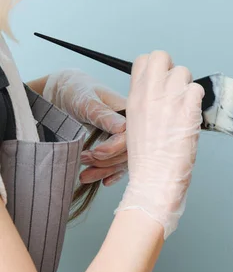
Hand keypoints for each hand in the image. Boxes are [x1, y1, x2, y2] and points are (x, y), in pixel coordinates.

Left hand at [43, 69, 127, 185]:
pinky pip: (118, 165)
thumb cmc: (75, 90)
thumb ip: (103, 115)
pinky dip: (110, 174)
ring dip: (104, 171)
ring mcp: (121, 138)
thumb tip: (123, 129)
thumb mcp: (86, 100)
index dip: (115, 147)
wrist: (63, 92)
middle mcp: (129, 126)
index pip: (130, 136)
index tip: (96, 152)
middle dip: (106, 161)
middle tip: (83, 158)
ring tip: (83, 175)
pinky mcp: (113, 147)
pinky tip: (102, 181)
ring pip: (121, 161)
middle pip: (127, 152)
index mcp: (127, 111)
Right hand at [116, 51, 203, 238]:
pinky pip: (198, 90)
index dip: (156, 68)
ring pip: (184, 72)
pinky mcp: (187, 109)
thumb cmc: (147, 160)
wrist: (153, 179)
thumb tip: (161, 95)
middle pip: (162, 56)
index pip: (144, 61)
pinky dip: (198, 103)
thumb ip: (146, 104)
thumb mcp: (136, 125)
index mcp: (134, 97)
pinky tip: (192, 118)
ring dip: (188, 88)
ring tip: (185, 109)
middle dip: (172, 70)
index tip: (162, 84)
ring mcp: (168, 99)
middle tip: (176, 91)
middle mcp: (149, 93)